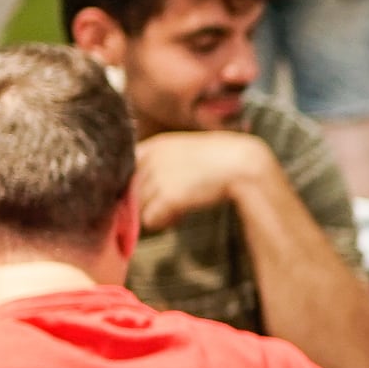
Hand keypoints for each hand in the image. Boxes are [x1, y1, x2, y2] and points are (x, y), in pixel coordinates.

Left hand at [134, 125, 277, 219]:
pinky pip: (151, 219)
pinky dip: (164, 221)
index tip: (145, 194)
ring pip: (139, 207)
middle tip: (170, 203)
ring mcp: (159, 177)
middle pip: (130, 192)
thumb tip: (137, 191)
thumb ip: (160, 165)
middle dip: (147, 201)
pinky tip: (181, 215)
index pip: (125, 170)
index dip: (133, 186)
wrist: (243, 164)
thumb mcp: (185, 151)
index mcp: (155, 145)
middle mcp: (152, 159)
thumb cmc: (219, 160)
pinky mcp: (168, 196)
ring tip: (178, 208)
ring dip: (156, 212)